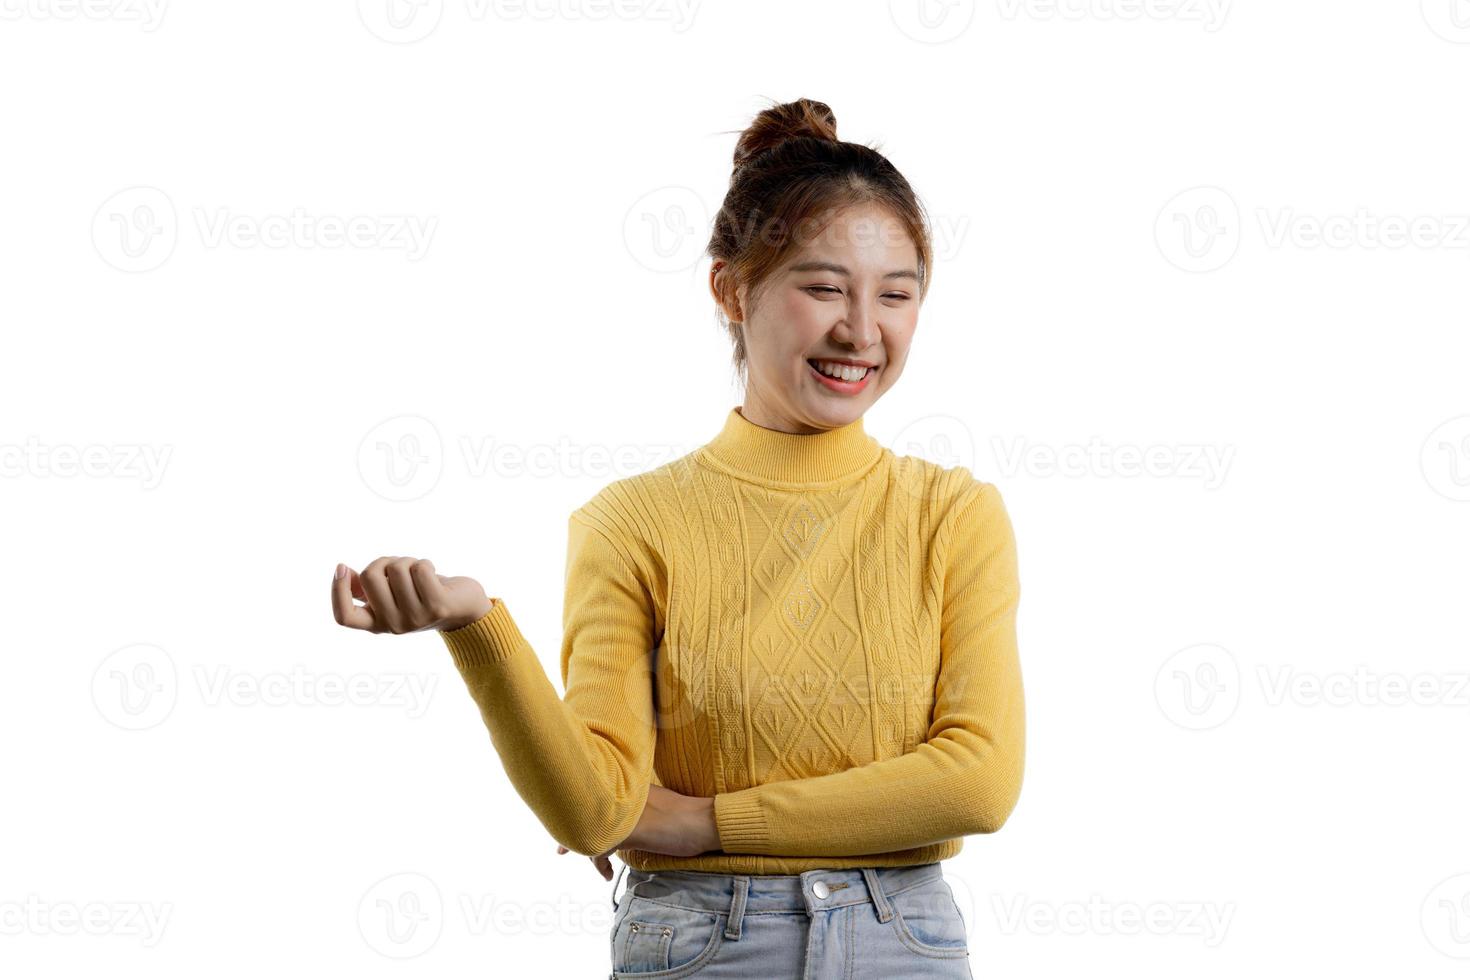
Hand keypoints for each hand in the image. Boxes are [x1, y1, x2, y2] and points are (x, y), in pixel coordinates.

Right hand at [331, 557, 492, 633]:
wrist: (464, 608)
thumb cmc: (422, 595)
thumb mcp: (391, 594)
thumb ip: (366, 588)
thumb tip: (343, 572)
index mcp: (376, 624)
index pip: (344, 617)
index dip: (338, 590)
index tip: (342, 567)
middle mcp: (393, 626)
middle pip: (370, 576)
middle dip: (384, 561)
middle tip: (400, 567)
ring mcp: (415, 618)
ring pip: (397, 567)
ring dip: (408, 561)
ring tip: (419, 573)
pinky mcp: (437, 606)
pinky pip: (419, 568)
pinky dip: (425, 563)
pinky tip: (433, 574)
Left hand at [555, 785, 719, 878]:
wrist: (704, 821)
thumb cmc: (687, 815)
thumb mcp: (657, 808)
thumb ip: (637, 810)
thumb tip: (622, 824)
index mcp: (630, 788)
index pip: (597, 796)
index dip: (580, 811)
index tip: (567, 822)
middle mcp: (623, 797)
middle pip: (586, 813)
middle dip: (570, 834)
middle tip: (560, 853)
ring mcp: (624, 812)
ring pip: (591, 830)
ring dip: (588, 852)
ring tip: (600, 870)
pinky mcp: (628, 830)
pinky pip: (600, 847)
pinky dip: (600, 864)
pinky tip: (608, 874)